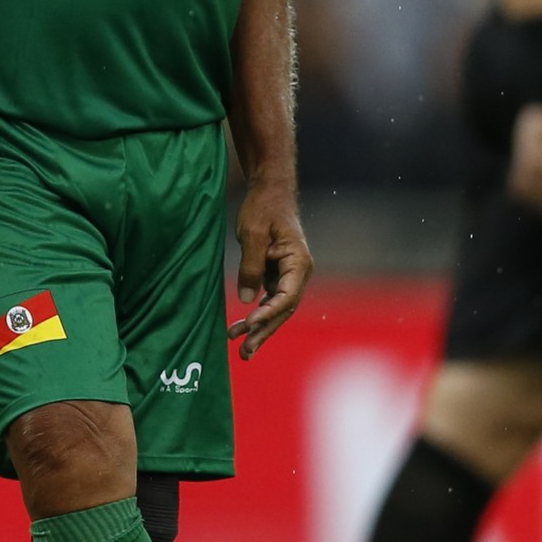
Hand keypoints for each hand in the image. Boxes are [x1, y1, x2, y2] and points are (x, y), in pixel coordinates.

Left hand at [229, 176, 312, 359]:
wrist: (270, 190)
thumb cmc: (264, 207)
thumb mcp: (253, 234)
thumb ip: (251, 266)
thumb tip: (248, 300)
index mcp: (299, 263)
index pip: (286, 297)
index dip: (268, 314)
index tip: (249, 324)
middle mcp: (299, 273)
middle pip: (284, 310)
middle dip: (265, 331)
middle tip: (245, 352)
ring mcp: (290, 275)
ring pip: (277, 309)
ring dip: (261, 328)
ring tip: (242, 349)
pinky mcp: (279, 275)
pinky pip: (270, 300)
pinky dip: (258, 314)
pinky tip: (243, 327)